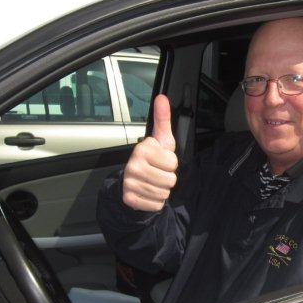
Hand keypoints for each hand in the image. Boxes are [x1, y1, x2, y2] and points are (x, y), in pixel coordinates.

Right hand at [122, 94, 177, 211]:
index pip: (173, 162)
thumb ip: (162, 119)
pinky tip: (147, 194)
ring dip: (161, 191)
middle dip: (167, 179)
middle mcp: (133, 164)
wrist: (132, 183)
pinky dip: (155, 202)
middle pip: (170, 180)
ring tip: (152, 184)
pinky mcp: (130, 199)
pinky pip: (156, 204)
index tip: (160, 161)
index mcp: (142, 149)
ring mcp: (130, 182)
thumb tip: (162, 97)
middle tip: (157, 174)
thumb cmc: (151, 161)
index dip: (171, 164)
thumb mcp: (160, 140)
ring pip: (163, 193)